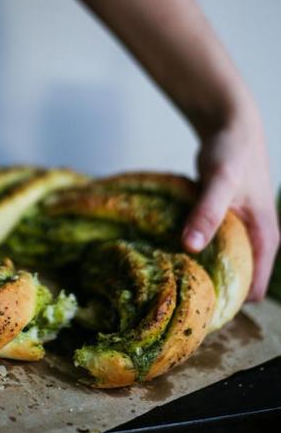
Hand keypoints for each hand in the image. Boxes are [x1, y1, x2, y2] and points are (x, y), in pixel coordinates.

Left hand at [182, 109, 278, 300]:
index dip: (227, 303)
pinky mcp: (223, 222)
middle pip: (236, 283)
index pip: (252, 291)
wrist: (230, 125)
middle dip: (209, 290)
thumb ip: (208, 213)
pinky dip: (194, 251)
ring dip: (199, 270)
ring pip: (221, 265)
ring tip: (168, 274)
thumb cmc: (233, 153)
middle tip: (174, 291)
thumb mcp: (221, 182)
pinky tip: (169, 251)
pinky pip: (210, 246)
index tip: (193, 307)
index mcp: (264, 241)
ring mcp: (240, 233)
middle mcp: (255, 242)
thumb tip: (191, 246)